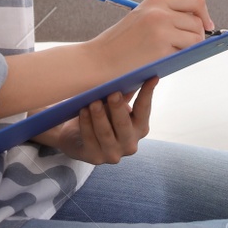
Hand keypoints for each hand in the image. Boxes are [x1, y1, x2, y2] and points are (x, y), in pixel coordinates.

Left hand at [30, 78, 157, 163]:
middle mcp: (129, 144)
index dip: (148, 93)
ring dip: (99, 116)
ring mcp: (112, 154)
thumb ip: (124, 92)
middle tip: (113, 93)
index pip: (144, 110)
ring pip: (105, 133)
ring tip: (93, 101)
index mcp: (139, 128)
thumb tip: (133, 69)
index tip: (151, 77)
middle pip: (124, 124)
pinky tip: (82, 111)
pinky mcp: (94, 158)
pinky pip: (90, 138)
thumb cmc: (100, 117)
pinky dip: (86, 124)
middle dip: (118, 108)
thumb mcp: (114, 105)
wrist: (75, 137)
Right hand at [87, 0, 213, 76]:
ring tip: (171, 53)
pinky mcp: (162, 49)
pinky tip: (164, 60)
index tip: (207, 25)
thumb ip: (167, 16)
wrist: (97, 60)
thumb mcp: (142, 18)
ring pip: (196, 38)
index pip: (195, 0)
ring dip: (189, 48)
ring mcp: (162, 30)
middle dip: (197, 35)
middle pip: (198, 21)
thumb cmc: (119, 44)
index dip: (204, 14)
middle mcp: (160, 12)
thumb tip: (200, 24)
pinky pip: (186, 53)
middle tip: (185, 46)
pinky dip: (180, 58)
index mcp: (155, 1)